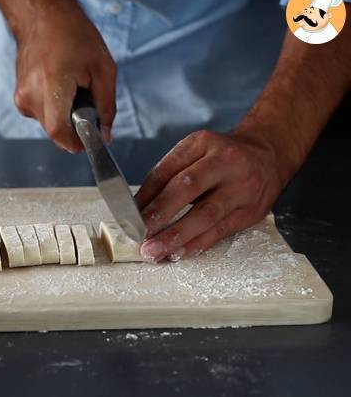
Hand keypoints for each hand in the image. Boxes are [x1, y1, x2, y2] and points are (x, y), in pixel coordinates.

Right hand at [11, 0, 115, 151]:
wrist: (43, 17)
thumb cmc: (73, 35)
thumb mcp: (103, 69)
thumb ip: (106, 106)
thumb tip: (105, 134)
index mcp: (51, 84)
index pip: (58, 132)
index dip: (76, 143)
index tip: (90, 140)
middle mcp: (31, 94)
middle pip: (55, 131)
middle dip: (75, 126)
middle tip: (86, 103)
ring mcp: (22, 97)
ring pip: (49, 125)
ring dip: (65, 116)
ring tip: (72, 89)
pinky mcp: (20, 98)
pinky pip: (43, 115)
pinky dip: (56, 109)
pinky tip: (61, 87)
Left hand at [134, 129, 287, 262]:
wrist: (269, 155)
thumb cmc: (222, 157)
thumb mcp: (195, 152)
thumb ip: (167, 175)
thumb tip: (138, 207)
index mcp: (202, 143)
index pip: (167, 170)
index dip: (146, 195)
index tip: (128, 216)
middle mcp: (224, 162)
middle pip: (187, 189)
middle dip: (159, 214)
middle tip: (140, 235)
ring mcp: (241, 187)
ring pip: (205, 214)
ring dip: (176, 236)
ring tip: (155, 250)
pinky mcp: (250, 211)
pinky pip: (220, 231)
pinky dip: (197, 244)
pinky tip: (179, 253)